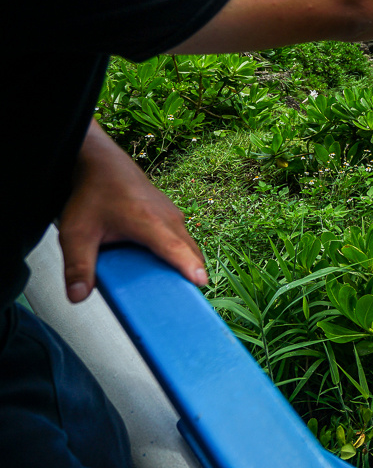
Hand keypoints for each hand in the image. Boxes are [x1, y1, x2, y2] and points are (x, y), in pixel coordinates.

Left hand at [57, 119, 206, 302]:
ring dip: (187, 265)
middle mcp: (168, 218)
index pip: (175, 248)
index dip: (188, 266)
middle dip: (192, 274)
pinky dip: (183, 256)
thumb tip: (78, 297)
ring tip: (179, 290)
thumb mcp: (76, 233)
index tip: (202, 282)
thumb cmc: (94, 194)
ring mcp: (173, 216)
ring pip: (189, 246)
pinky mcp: (172, 217)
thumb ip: (77, 266)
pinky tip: (168, 269)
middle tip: (188, 303)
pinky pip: (183, 240)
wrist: (103, 164)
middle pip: (190, 252)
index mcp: (149, 222)